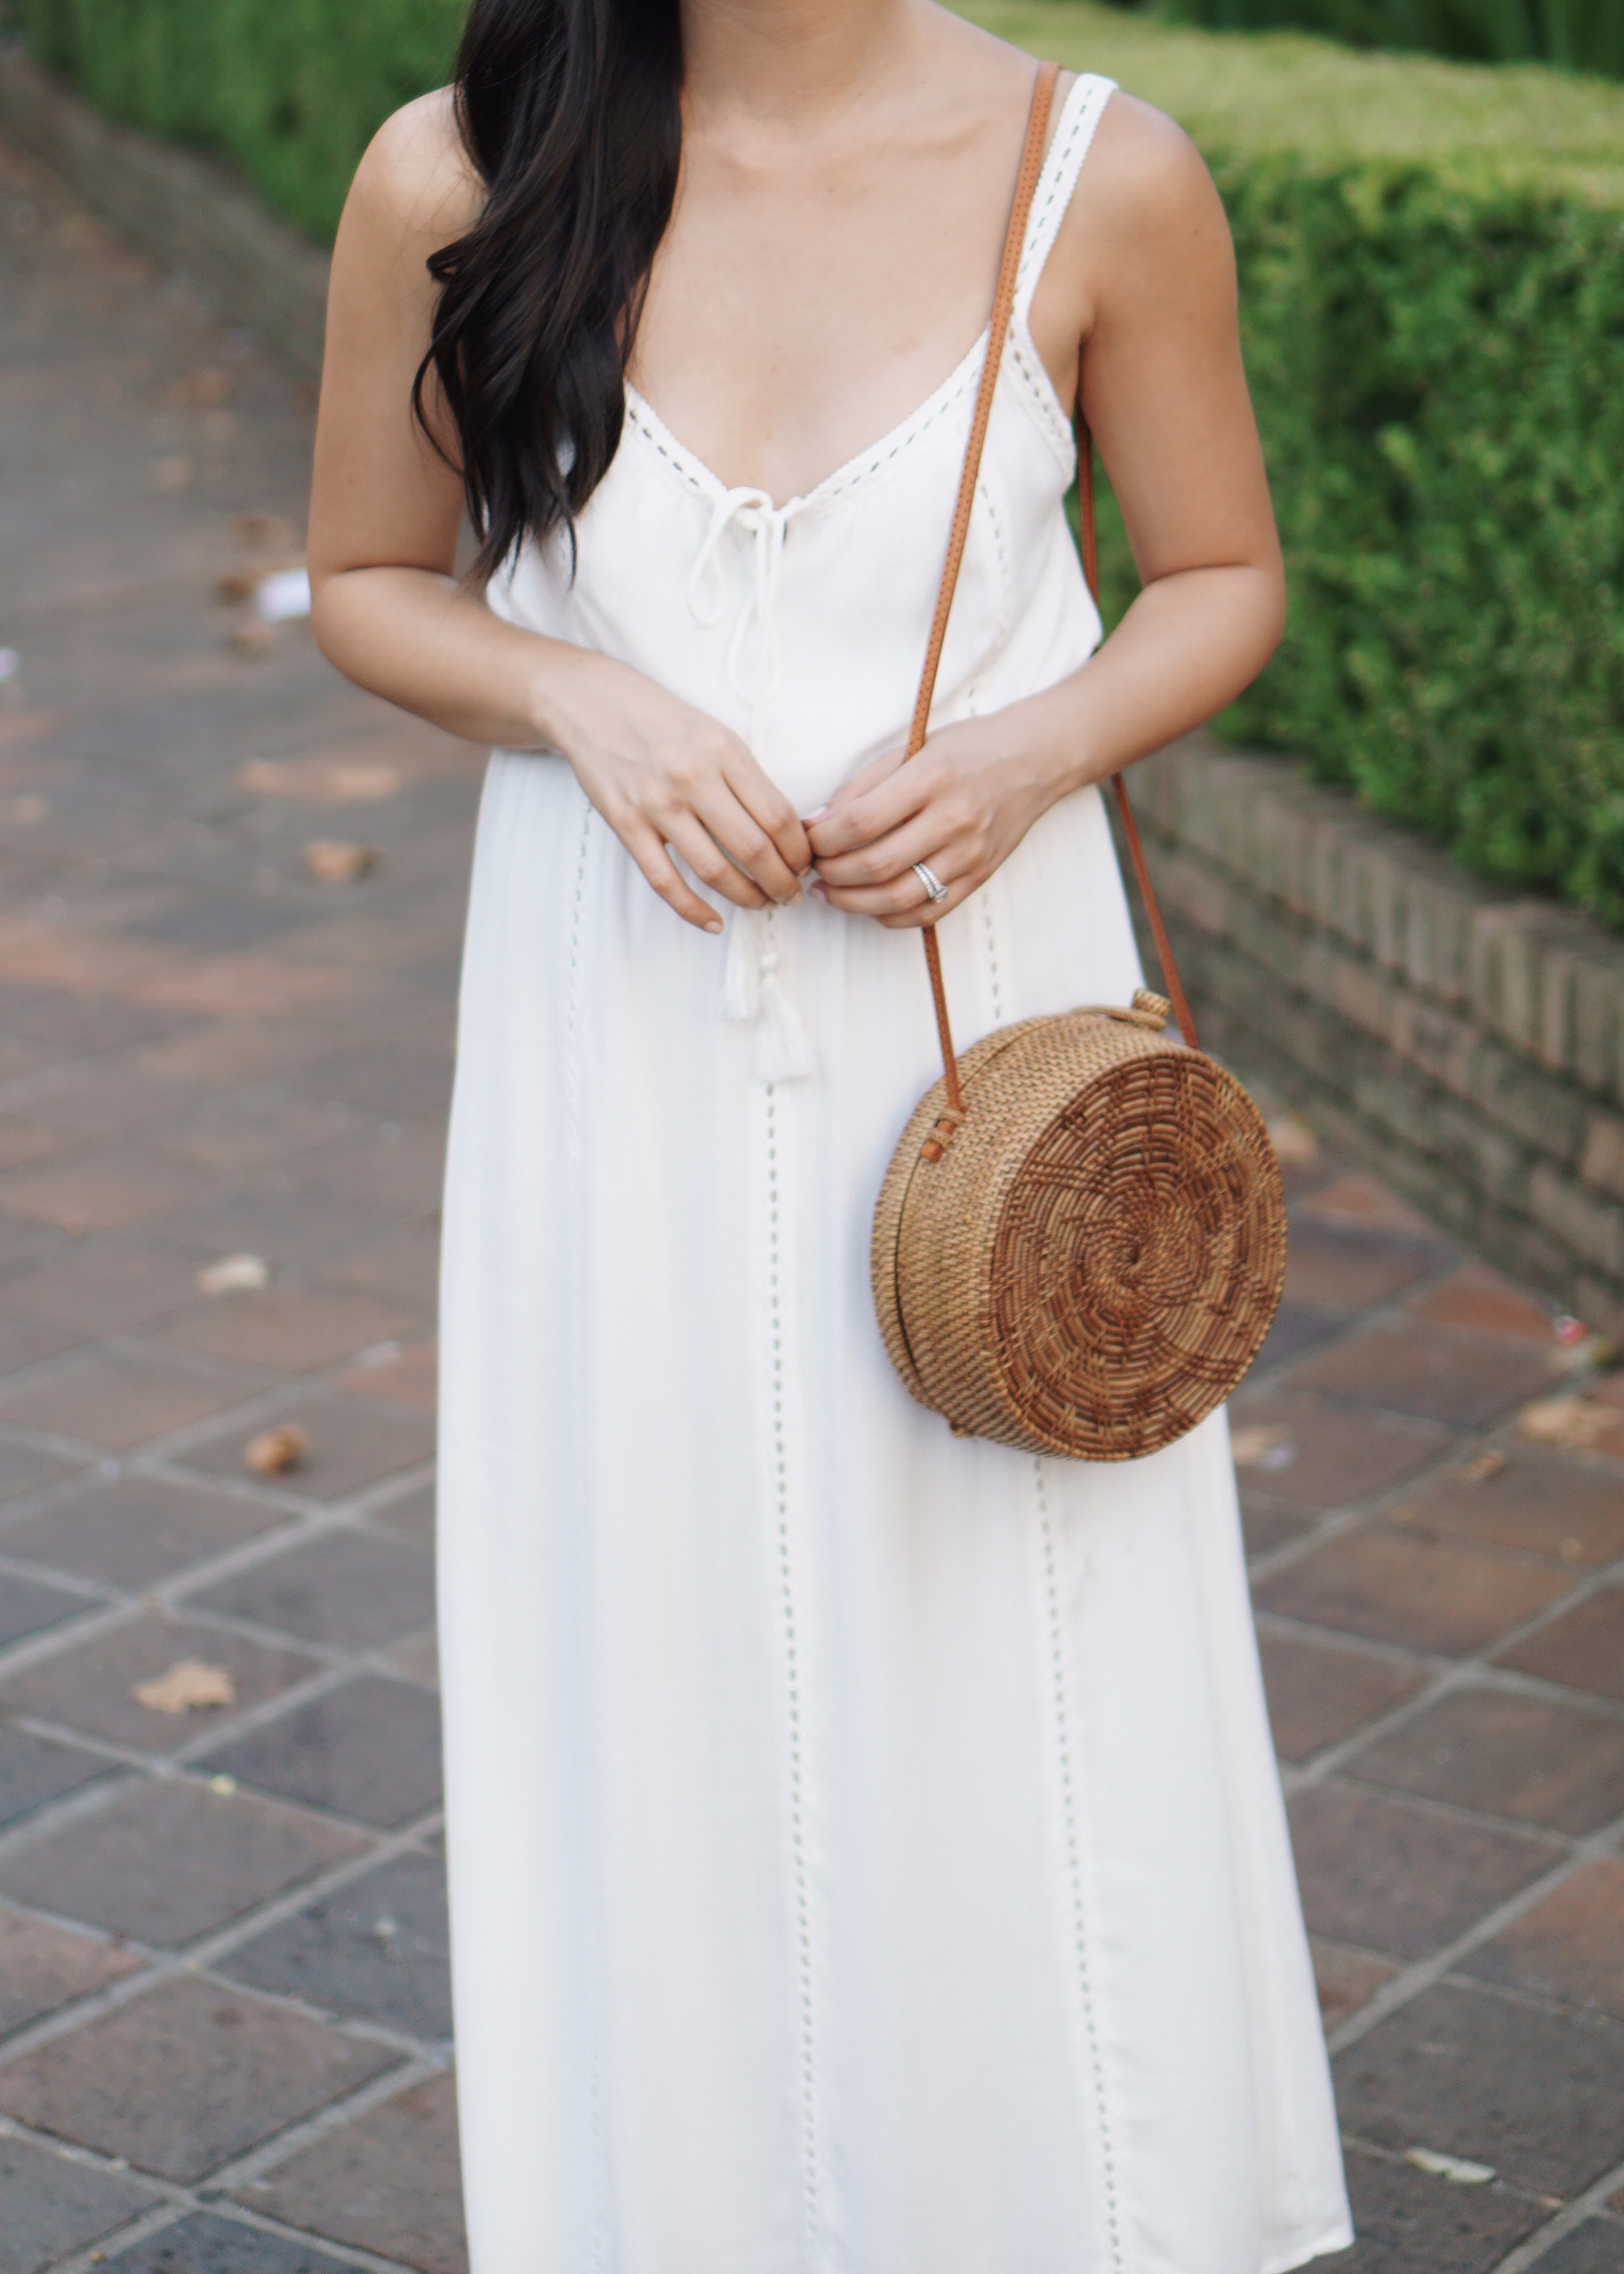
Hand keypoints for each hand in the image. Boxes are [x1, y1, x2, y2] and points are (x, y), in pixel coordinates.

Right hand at [550, 653, 810, 932]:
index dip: (800, 851)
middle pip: (754, 848)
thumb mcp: (716, 734)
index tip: (805, 864)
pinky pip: (666, 881)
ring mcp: (657, 804)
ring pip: (714, 871)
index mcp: (724, 751)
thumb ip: (747, 778)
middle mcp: (693, 777)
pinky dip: (693, 910)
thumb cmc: (663, 722)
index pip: (778, 815)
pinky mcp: (627, 825)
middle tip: (791, 894)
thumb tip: (785, 831)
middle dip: (782, 882)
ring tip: (762, 904)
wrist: (594, 705)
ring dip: (747, 897)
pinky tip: (714, 922)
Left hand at [805, 706, 1068, 926]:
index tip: (807, 840)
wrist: (1034, 759)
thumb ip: (862, 786)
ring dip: (853, 902)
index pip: (860, 822)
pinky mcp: (980, 876)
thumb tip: (815, 825)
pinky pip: (927, 911)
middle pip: (875, 865)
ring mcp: (970, 853)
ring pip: (898, 897)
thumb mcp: (912, 749)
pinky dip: (890, 916)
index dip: (822, 839)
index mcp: (932, 778)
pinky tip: (868, 904)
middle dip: (831, 873)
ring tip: (830, 892)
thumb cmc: (967, 749)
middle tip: (813, 868)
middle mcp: (954, 819)